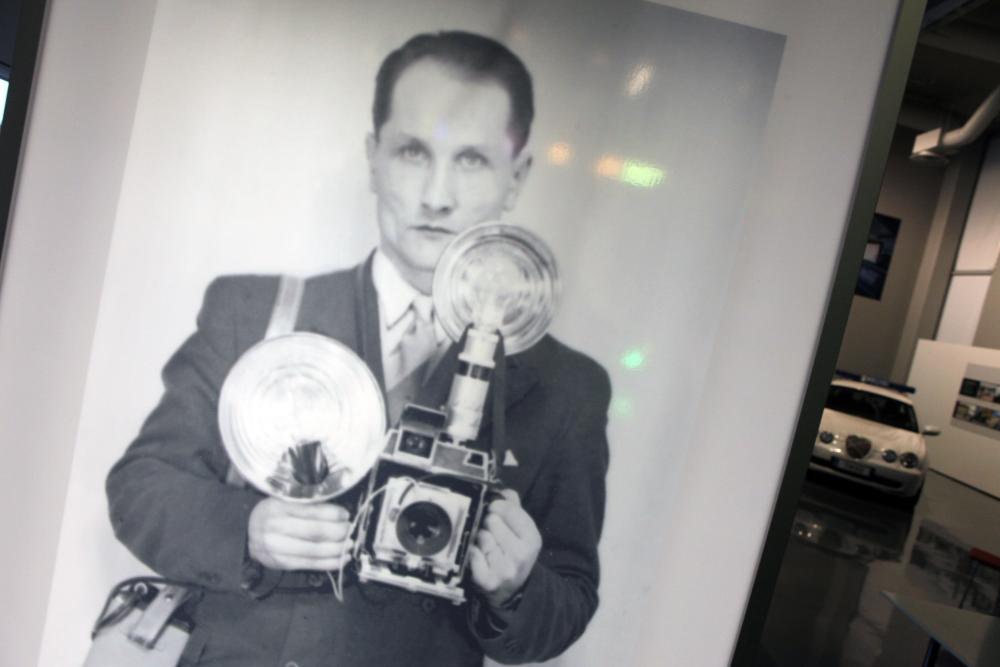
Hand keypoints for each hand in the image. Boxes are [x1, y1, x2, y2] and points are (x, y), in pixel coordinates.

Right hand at [247, 498, 352, 570]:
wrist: (247, 533)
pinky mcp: (282, 563)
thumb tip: (337, 510)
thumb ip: (306, 504)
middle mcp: (276, 527)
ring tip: (349, 545)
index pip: (310, 511)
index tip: (345, 514)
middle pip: (314, 532)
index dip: (332, 513)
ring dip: (337, 549)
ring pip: (314, 550)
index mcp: (278, 507)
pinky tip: (341, 559)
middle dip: (338, 532)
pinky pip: (309, 564)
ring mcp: (277, 548)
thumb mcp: (283, 500)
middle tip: (350, 530)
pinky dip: (329, 563)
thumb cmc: (272, 514)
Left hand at [469, 489, 541, 607]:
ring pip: (481, 536)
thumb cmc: (515, 555)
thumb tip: (503, 491)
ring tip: (488, 546)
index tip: (496, 510)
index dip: (499, 506)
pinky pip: (472, 553)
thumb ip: (515, 508)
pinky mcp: (487, 580)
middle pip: (492, 521)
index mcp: (533, 540)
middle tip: (494, 533)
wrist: (512, 590)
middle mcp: (521, 555)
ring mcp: (504, 569)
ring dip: (481, 538)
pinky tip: (480, 557)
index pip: (510, 510)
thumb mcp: (523, 532)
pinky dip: (473, 553)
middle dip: (490, 524)